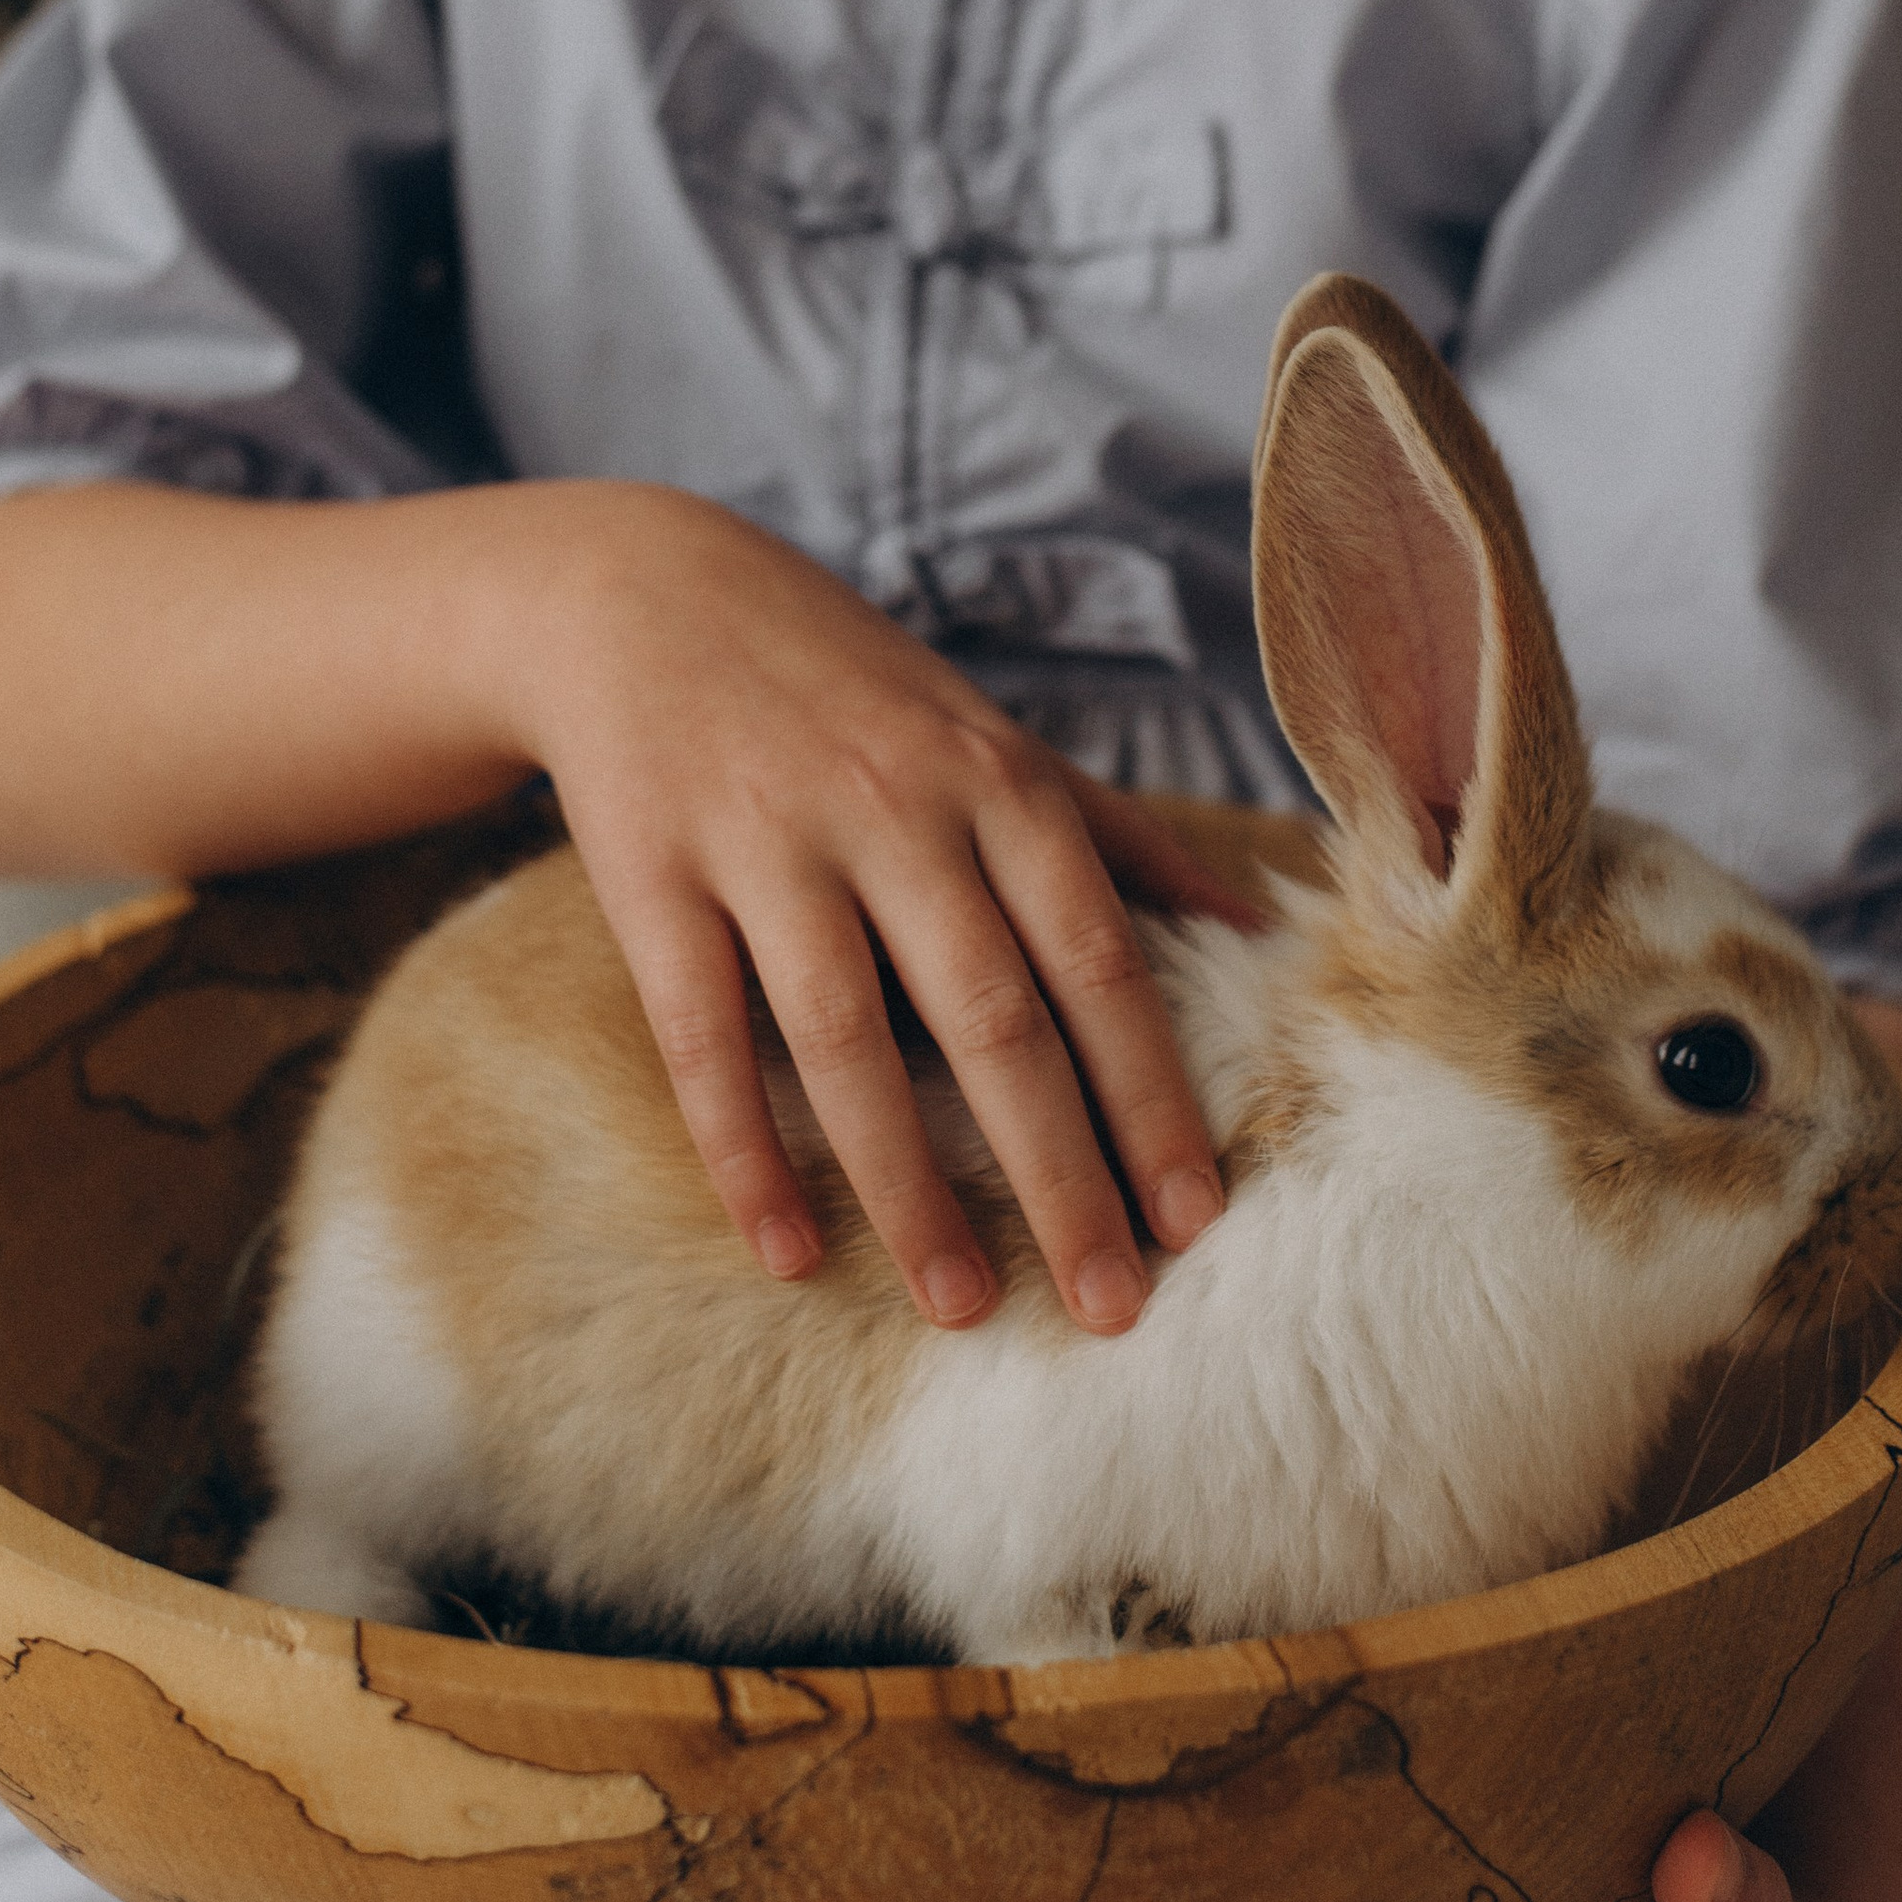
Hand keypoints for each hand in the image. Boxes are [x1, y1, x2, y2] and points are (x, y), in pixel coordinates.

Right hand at [495, 483, 1259, 1336]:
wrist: (642, 595)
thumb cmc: (849, 689)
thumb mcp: (991, 736)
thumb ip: (1118, 833)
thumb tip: (1258, 926)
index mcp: (996, 783)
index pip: (1098, 961)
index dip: (1152, 1093)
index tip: (1198, 1216)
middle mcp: (894, 812)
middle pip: (994, 1019)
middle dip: (1062, 1173)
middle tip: (1114, 1305)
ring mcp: (768, 845)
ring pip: (849, 1042)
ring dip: (910, 1190)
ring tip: (964, 1307)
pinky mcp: (653, 878)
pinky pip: (703, 1038)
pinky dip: (744, 1154)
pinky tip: (786, 1254)